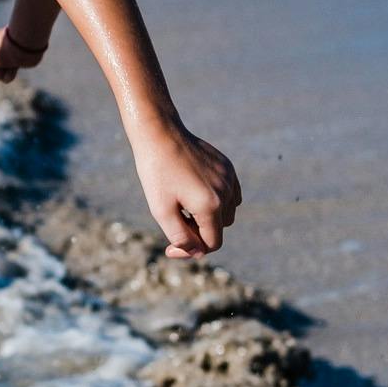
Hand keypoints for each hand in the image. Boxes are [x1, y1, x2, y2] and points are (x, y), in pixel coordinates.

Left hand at [133, 122, 241, 259]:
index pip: (212, 244)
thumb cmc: (156, 173)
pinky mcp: (228, 167)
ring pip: (228, 213)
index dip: (192, 251)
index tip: (170, 247)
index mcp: (210, 206)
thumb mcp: (161, 211)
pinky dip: (218, 201)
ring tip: (184, 205)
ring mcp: (229, 178)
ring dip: (210, 217)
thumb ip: (180, 237)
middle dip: (199, 232)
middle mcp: (226, 193)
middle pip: (220, 230)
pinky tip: (195, 192)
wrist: (160, 134)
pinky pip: (231, 194)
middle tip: (175, 220)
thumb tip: (197, 252)